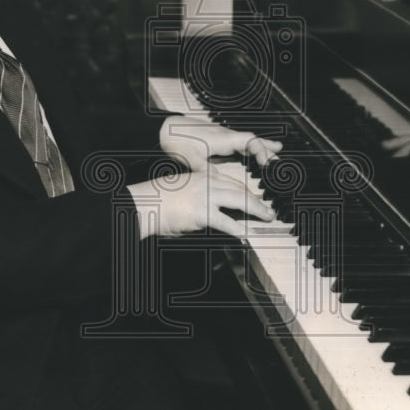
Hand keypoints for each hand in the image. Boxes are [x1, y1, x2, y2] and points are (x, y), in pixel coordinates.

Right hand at [127, 170, 276, 239]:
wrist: (142, 204)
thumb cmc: (157, 201)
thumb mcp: (181, 190)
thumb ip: (198, 196)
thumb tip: (212, 212)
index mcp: (201, 176)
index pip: (230, 182)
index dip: (245, 191)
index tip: (254, 198)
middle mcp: (207, 182)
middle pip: (239, 189)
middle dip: (256, 200)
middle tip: (267, 209)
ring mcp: (205, 196)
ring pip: (239, 201)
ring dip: (256, 210)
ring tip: (266, 217)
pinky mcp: (202, 212)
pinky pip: (226, 222)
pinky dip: (238, 229)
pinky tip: (245, 234)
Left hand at [159, 116, 281, 171]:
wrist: (162, 129)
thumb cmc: (175, 141)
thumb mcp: (191, 159)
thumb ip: (206, 171)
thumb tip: (217, 182)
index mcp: (223, 139)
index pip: (250, 141)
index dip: (263, 152)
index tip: (268, 164)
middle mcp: (225, 135)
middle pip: (252, 138)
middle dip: (267, 146)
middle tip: (281, 153)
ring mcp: (220, 135)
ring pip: (245, 139)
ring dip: (259, 145)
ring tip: (274, 149)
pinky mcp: (214, 137)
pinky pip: (237, 141)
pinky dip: (247, 146)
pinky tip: (247, 152)